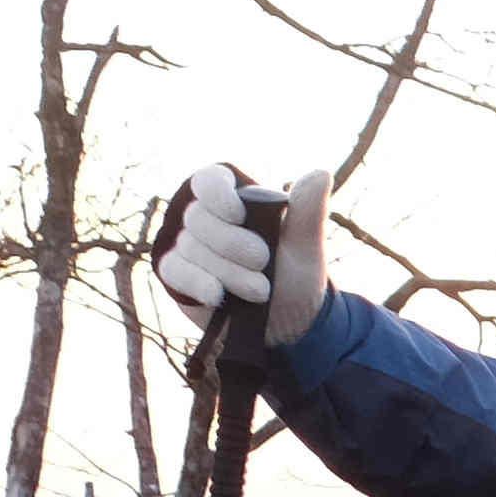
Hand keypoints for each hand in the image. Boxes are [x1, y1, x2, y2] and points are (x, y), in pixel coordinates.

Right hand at [150, 160, 327, 344]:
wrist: (286, 322)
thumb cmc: (296, 275)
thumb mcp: (306, 245)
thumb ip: (307, 210)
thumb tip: (321, 174)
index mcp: (236, 200)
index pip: (210, 180)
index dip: (217, 194)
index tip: (237, 213)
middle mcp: (208, 219)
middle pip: (198, 217)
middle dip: (232, 243)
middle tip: (262, 262)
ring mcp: (190, 246)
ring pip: (191, 247)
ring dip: (227, 271)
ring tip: (260, 290)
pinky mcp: (179, 275)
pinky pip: (175, 270)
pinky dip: (197, 281)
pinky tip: (217, 294)